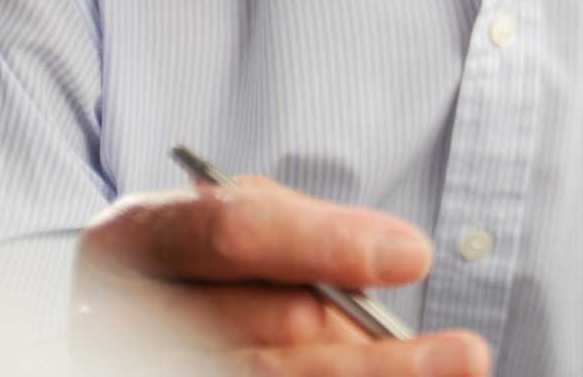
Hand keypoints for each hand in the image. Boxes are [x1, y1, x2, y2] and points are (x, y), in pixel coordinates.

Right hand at [72, 174, 490, 375]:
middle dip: (369, 358)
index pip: (228, 234)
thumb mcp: (243, 220)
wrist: (149, 319)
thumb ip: (305, 234)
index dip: (323, 244)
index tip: (413, 256)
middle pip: (257, 346)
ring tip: (454, 369)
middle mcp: (118, 325)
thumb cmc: (212, 260)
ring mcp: (143, 370)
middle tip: (464, 354)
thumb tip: (398, 260)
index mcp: (131, 244)